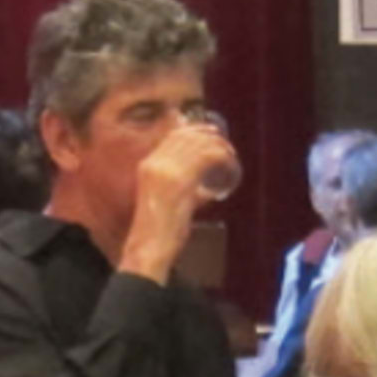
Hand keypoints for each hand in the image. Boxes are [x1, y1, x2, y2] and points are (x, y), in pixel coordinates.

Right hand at [121, 122, 221, 276]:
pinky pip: (205, 158)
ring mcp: (166, 172)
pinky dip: (220, 156)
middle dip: (208, 134)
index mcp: (147, 165)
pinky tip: (229, 160)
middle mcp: (154, 164)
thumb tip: (207, 190)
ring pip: (197, 145)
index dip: (194, 129)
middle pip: (186, 136)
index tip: (210, 131)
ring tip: (230, 152)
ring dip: (218, 145)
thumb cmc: (160, 230)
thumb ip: (184, 191)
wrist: (150, 246)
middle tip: (224, 141)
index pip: (172, 136)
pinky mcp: (180, 182)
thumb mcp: (166, 200)